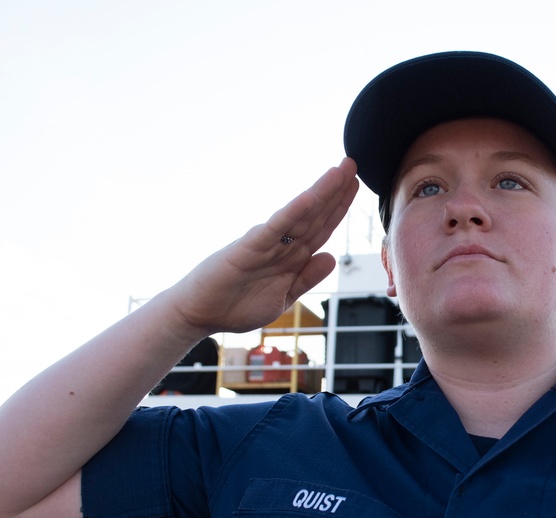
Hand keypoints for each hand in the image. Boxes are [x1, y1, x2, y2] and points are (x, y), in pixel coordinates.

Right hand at [165, 157, 358, 337]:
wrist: (199, 315)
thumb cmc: (236, 305)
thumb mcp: (283, 297)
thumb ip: (306, 278)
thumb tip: (331, 258)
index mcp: (290, 257)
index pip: (321, 228)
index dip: (339, 207)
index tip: (355, 185)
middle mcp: (280, 245)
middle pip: (314, 215)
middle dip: (335, 191)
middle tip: (353, 164)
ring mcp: (265, 245)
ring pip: (299, 216)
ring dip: (320, 194)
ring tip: (339, 171)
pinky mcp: (247, 249)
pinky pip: (274, 230)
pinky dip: (291, 214)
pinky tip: (308, 199)